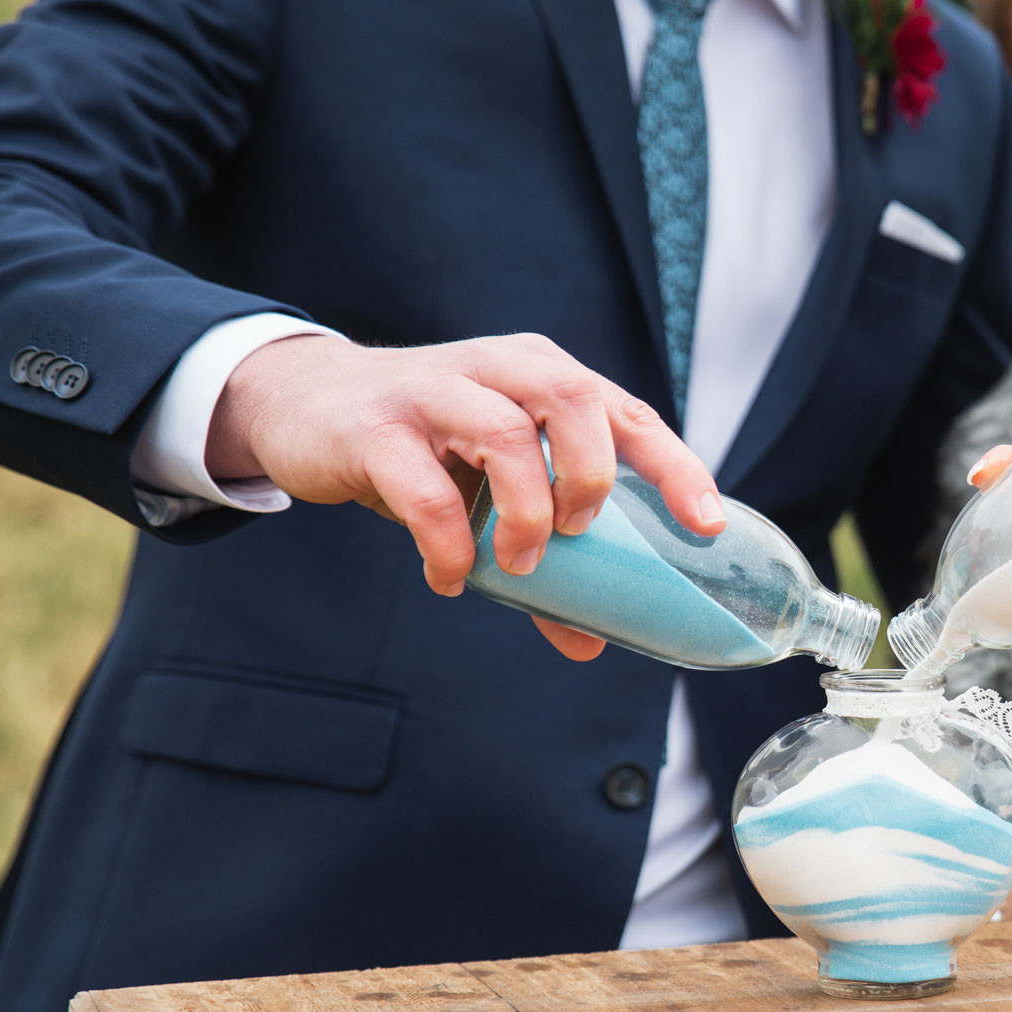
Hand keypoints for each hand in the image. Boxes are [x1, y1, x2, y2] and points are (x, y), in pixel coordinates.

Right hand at [207, 333, 724, 658]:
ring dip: (525, 512)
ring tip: (518, 564)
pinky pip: (425, 488)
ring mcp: (432, 391)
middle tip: (578, 536)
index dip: (676, 467)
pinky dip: (450, 543)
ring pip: (503, 433)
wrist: (303, 405)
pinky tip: (451, 575)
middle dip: (592, 477)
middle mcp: (496, 369)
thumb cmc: (423, 447)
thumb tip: (591, 642)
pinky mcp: (375, 428)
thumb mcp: (489, 487)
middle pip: (572, 399)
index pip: (627, 412)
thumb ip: (542, 555)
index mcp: (541, 374)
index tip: (708, 525)